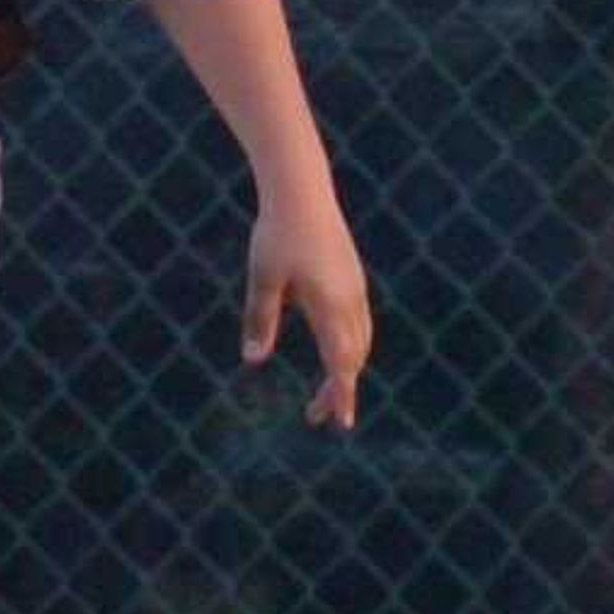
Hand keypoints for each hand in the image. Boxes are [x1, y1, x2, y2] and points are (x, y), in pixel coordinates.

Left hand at [242, 183, 370, 430]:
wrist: (302, 190)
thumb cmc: (277, 233)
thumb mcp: (262, 279)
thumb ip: (260, 320)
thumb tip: (253, 360)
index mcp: (331, 306)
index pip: (341, 364)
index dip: (340, 396)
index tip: (339, 423)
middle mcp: (350, 300)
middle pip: (353, 357)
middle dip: (338, 388)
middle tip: (315, 416)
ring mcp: (355, 287)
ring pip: (360, 340)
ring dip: (346, 367)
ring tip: (327, 388)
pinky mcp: (352, 275)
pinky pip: (359, 322)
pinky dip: (350, 346)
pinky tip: (335, 349)